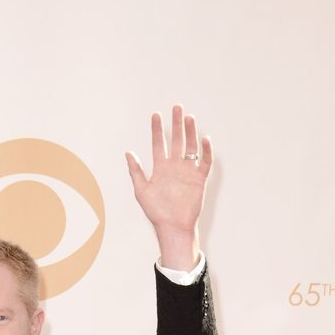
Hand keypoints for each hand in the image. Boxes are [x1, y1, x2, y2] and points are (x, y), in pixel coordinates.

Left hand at [125, 106, 212, 268]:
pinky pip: (205, 162)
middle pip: (176, 140)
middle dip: (176, 124)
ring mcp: (187, 171)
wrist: (172, 227)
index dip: (157, 130)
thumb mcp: (141, 190)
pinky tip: (204, 139)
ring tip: (189, 118)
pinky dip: (206, 151)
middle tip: (176, 107)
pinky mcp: (199, 179)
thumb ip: (136, 171)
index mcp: (160, 168)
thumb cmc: (156, 212)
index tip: (156, 114)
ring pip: (190, 147)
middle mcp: (174, 167)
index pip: (158, 144)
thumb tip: (128, 152)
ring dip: (190, 132)